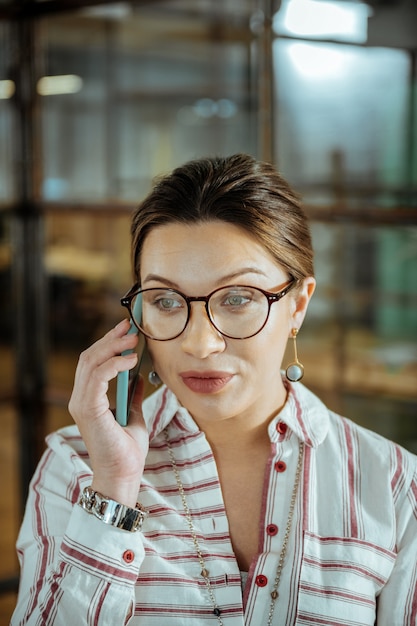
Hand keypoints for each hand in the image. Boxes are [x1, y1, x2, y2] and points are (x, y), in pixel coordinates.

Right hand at [68, 319, 148, 507]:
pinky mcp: (89, 409)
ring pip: (91, 363)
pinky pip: (98, 377)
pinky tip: (131, 360)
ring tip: (133, 338)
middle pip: (90, 358)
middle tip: (130, 326)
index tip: (127, 330)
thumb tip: (140, 378)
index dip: (108, 343)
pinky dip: (114, 364)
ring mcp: (82, 404)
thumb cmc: (127, 451)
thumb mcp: (134, 416)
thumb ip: (133, 396)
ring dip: (113, 347)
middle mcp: (80, 399)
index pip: (93, 363)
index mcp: (89, 400)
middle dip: (110, 339)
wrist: (123, 475)